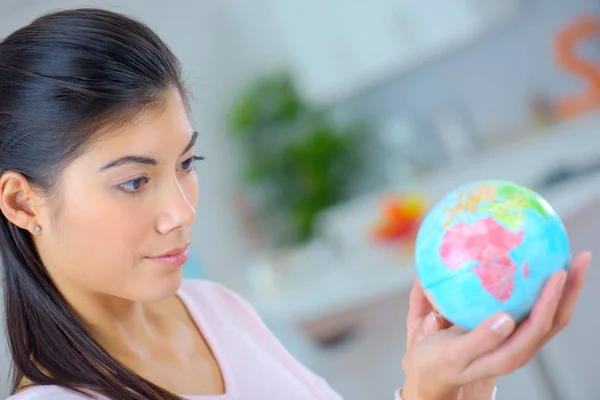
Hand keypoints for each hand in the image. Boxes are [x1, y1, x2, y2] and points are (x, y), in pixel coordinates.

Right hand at [401, 251, 590, 399]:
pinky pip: (534, 309)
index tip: (559, 271)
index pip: (540, 324)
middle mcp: (521, 347)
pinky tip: (534, 267)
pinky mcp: (511, 332)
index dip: (553, 299)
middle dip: (572, 288)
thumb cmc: (439, 362)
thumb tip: (506, 319)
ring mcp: (518, 340)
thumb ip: (479, 340)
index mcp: (509, 355)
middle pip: (556, 317)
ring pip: (550, 312)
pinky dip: (542, 289)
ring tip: (568, 257)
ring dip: (564, 287)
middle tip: (580, 257)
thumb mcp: (454, 354)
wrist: (433, 373)